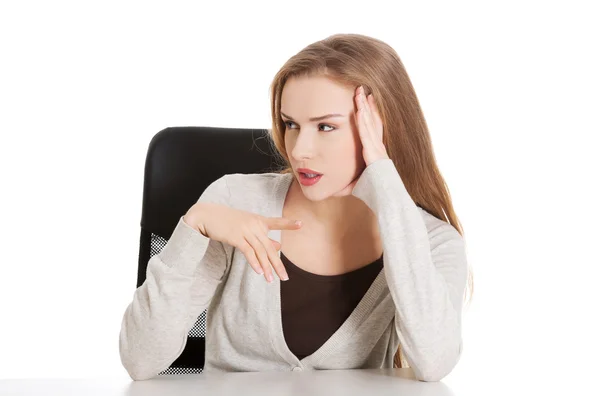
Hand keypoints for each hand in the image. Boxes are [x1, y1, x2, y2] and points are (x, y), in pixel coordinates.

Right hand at [184, 203, 302, 282]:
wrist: (207, 215)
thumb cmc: (227, 222)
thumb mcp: (246, 226)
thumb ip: (262, 236)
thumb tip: (279, 245)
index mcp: (258, 220)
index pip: (276, 222)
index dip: (288, 223)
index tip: (301, 224)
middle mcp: (255, 225)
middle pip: (269, 247)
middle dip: (277, 264)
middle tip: (285, 277)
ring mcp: (246, 230)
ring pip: (260, 251)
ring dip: (266, 267)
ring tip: (271, 280)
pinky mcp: (236, 237)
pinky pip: (248, 251)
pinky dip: (254, 262)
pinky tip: (260, 272)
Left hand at [334, 85, 389, 196]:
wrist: (386, 199)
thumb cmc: (373, 193)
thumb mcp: (356, 185)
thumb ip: (347, 183)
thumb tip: (334, 189)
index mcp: (375, 152)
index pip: (371, 129)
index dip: (369, 114)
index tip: (365, 101)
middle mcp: (378, 147)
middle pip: (372, 121)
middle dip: (367, 104)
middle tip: (362, 89)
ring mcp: (377, 148)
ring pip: (369, 123)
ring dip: (364, 107)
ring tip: (360, 91)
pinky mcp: (374, 152)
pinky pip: (366, 133)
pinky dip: (363, 120)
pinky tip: (359, 108)